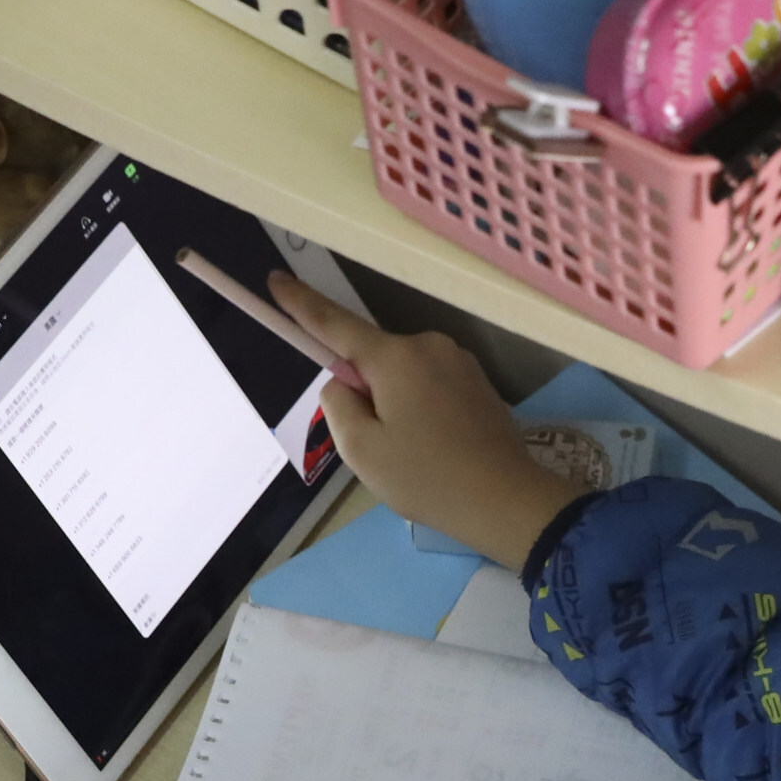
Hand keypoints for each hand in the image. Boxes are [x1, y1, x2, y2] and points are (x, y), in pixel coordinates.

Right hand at [268, 275, 587, 569]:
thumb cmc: (426, 477)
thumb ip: (337, 405)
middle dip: (363, 391)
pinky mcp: (478, 382)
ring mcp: (459, 361)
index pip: (334, 322)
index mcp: (395, 357)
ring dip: (394, 403)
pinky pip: (431, 386)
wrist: (505, 500)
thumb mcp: (361, 450)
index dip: (300, 303)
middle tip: (379, 443)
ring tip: (412, 452)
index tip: (275, 280)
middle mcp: (428, 345)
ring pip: (403, 375)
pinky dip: (421, 411)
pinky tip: (435, 447)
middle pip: (373, 357)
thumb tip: (343, 383)